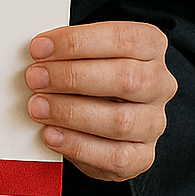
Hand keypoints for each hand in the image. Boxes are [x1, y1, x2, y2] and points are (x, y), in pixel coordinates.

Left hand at [25, 21, 177, 181]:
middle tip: (35, 77)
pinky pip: (115, 156)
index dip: (78, 42)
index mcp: (151, 46)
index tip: (40, 47)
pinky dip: (77, 145)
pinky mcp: (142, 156)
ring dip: (70, 113)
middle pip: (125, 78)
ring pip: (120, 120)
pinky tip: (51, 134)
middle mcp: (159, 84)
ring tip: (38, 107)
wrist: (102, 118)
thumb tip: (39, 52)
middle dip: (72, 77)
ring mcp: (154, 122)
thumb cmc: (90, 74)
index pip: (123, 39)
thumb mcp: (84, 52)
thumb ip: (68, 49)